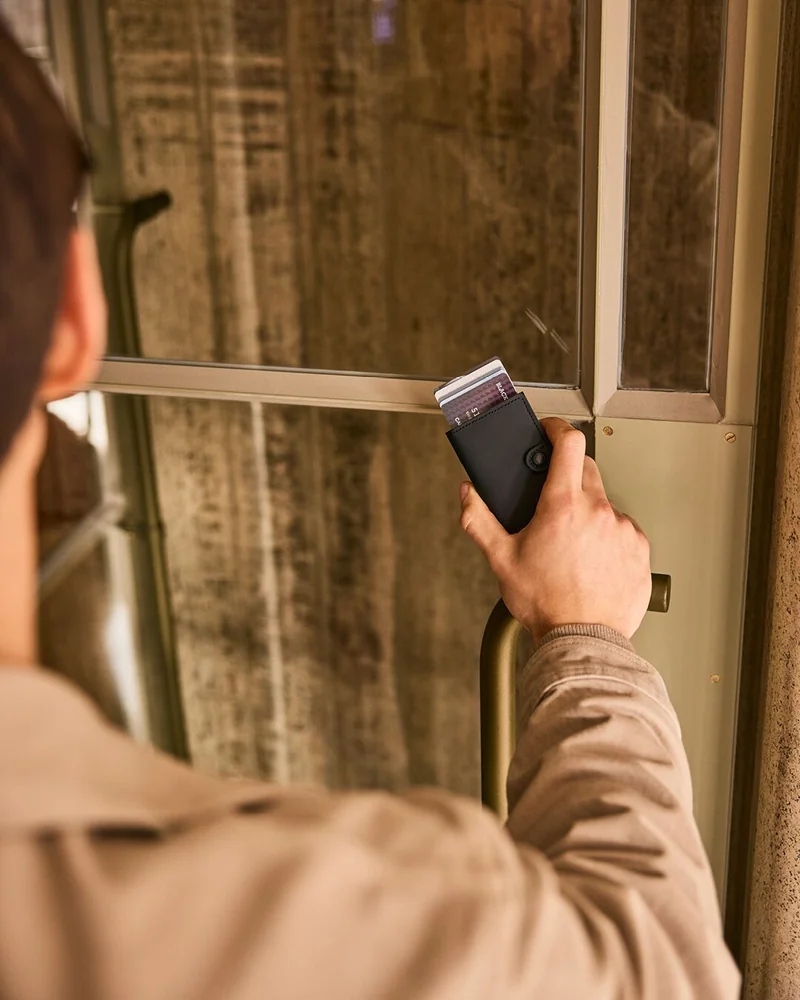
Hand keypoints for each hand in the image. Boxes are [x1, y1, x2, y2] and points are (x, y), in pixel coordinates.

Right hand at [460, 418, 650, 640]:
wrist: (581, 639)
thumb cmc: (545, 603)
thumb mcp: (501, 559)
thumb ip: (479, 519)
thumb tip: (468, 494)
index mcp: (562, 505)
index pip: (568, 442)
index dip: (558, 428)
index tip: (551, 430)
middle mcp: (597, 510)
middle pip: (586, 469)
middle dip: (568, 477)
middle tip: (552, 503)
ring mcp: (622, 529)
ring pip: (604, 503)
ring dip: (588, 514)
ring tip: (572, 546)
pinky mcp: (639, 549)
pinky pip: (622, 530)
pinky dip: (608, 537)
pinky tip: (592, 561)